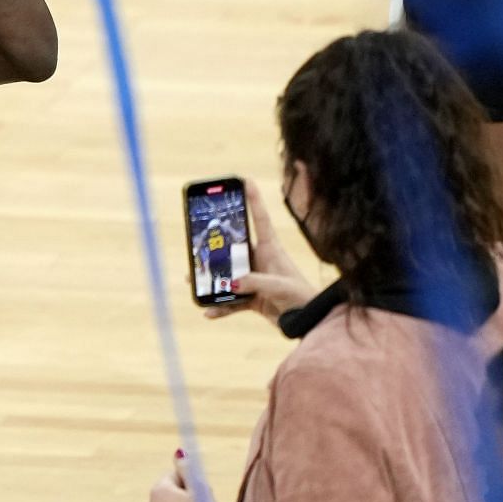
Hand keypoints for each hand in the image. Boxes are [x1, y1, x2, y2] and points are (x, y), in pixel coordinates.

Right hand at [203, 178, 315, 324]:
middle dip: (214, 244)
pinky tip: (209, 312)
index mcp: (271, 249)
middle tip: (197, 239)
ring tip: (193, 280)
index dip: (252, 199)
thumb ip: (256, 282)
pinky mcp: (252, 298)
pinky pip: (231, 301)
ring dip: (211, 279)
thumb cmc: (302, 298)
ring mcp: (254, 279)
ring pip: (227, 274)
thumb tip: (231, 283)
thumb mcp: (280, 286)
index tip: (244, 179)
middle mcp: (260, 260)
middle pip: (233, 247)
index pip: (260, 219)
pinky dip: (220, 307)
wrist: (309, 322)